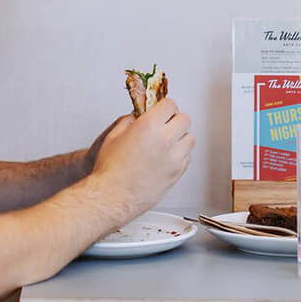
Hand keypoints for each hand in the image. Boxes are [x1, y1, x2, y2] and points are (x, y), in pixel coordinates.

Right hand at [90, 98, 193, 219]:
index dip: (165, 106)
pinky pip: (187, 157)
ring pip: (190, 139)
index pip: (170, 105)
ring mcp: (174, 158)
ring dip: (180, 137)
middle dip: (175, 119)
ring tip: (167, 142)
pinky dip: (180, 155)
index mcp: (149, 126)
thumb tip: (137, 116)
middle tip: (165, 124)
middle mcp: (165, 140)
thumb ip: (129, 121)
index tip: (161, 110)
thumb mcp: (114, 136)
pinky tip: (167, 157)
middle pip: (185, 119)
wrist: (112, 196)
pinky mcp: (177, 173)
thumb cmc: (110, 170)